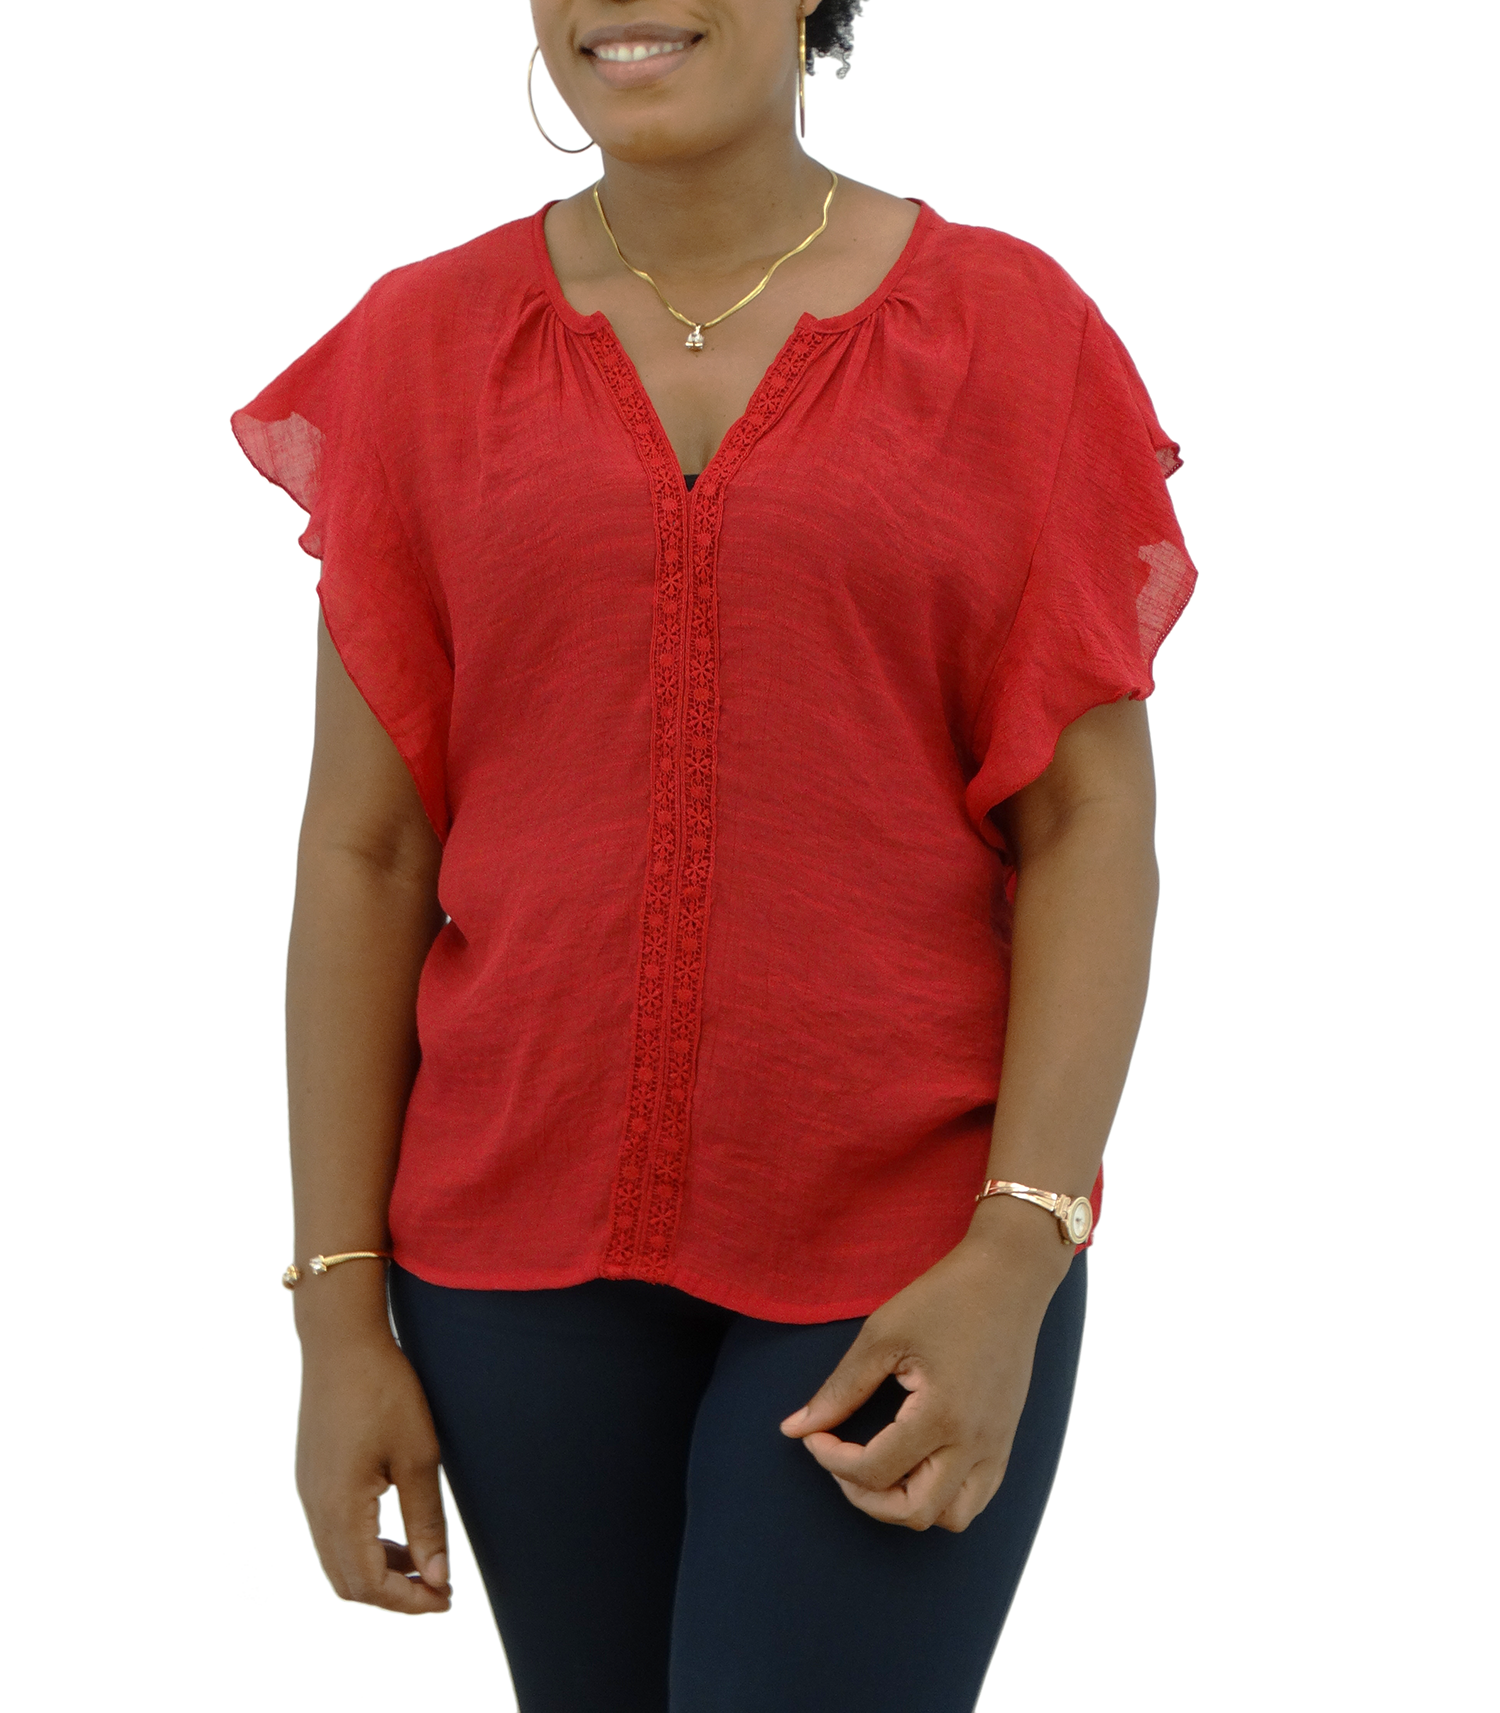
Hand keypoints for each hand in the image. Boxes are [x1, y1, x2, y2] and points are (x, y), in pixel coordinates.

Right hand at [296, 1327, 451, 1611]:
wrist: (340, 1341)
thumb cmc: (384, 1390)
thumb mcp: (418, 1455)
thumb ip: (425, 1521)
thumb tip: (437, 1576)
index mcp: (340, 1509)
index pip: (370, 1585)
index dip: (409, 1602)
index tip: (446, 1599)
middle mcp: (315, 1508)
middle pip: (347, 1583)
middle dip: (393, 1595)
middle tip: (438, 1588)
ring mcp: (308, 1492)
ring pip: (337, 1560)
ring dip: (378, 1571)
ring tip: (423, 1563)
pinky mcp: (310, 1477)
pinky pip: (331, 1533)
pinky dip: (363, 1546)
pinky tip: (396, 1530)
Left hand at [780, 1200, 1072, 1531]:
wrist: (1009, 1277)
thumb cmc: (944, 1297)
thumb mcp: (882, 1336)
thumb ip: (840, 1389)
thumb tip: (794, 1429)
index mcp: (942, 1417)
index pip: (875, 1471)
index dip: (831, 1460)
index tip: (814, 1434)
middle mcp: (975, 1443)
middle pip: (913, 1511)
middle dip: (866, 1497)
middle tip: (842, 1461)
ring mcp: (995, 1446)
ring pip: (952, 1517)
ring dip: (907, 1504)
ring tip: (880, 1467)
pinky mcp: (1005, 1440)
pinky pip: (976, 1497)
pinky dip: (941, 1496)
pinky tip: (914, 1463)